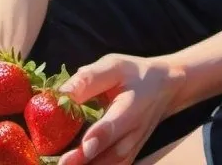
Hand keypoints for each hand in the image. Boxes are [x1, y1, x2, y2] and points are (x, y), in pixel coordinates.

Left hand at [56, 53, 183, 164]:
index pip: (113, 128)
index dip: (97, 138)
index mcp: (129, 109)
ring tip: (57, 163)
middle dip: (82, 161)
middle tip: (60, 163)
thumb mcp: (114, 66)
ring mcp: (129, 153)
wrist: (164, 90)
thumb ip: (88, 79)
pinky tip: (71, 162)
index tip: (84, 145)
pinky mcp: (124, 161)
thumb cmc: (134, 74)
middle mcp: (131, 137)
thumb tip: (60, 94)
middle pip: (107, 158)